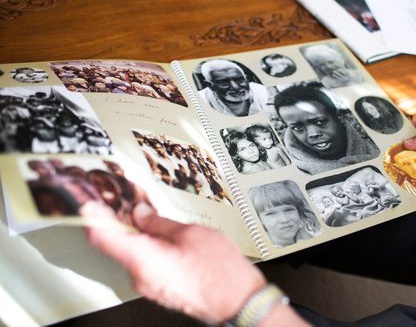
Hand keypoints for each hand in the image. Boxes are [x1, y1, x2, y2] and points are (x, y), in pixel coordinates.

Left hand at [80, 201, 265, 323]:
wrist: (237, 302)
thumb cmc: (219, 271)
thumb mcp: (190, 233)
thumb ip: (159, 222)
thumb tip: (140, 214)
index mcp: (142, 259)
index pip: (102, 236)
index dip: (92, 216)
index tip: (90, 201)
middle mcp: (139, 277)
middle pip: (118, 243)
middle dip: (125, 222)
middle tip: (137, 203)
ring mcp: (148, 286)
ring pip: (134, 253)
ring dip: (141, 235)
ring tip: (162, 221)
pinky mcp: (158, 289)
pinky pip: (145, 264)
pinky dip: (150, 249)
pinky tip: (169, 239)